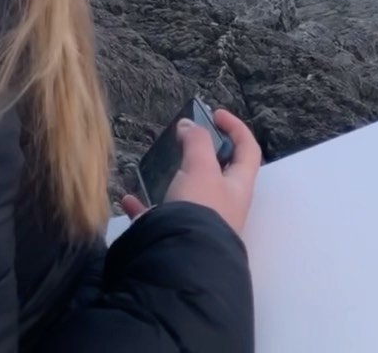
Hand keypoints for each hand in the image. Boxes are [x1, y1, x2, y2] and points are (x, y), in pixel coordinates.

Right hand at [121, 109, 260, 236]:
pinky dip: (144, 207)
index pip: (247, 149)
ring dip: (173, 179)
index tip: (215, 113)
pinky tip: (129, 199)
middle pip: (218, 172)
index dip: (236, 127)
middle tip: (183, 139)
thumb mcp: (200, 167)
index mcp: (238, 186)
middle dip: (202, 153)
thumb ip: (196, 141)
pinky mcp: (177, 238)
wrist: (183, 264)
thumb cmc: (200, 210)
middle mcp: (224, 206)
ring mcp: (201, 223)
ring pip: (188, 194)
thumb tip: (189, 125)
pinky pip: (160, 217)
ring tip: (157, 166)